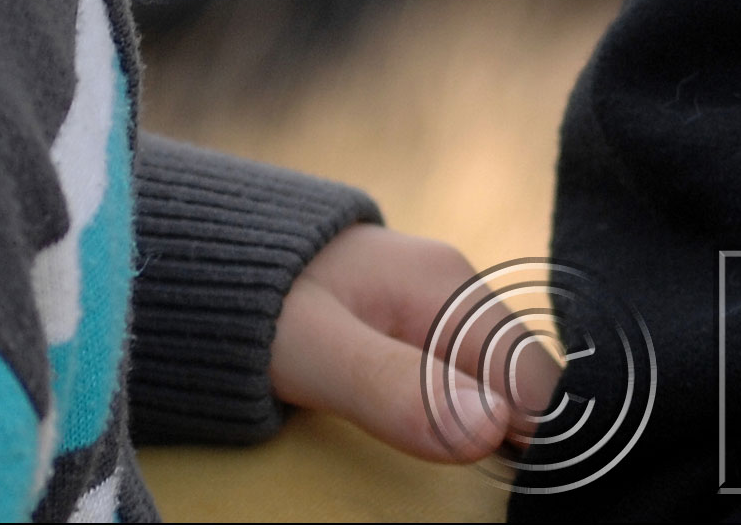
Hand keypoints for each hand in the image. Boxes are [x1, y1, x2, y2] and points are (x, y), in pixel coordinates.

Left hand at [268, 223, 562, 462]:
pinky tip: (454, 441)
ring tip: (482, 473)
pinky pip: (462, 375)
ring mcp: (432, 306)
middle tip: (497, 489)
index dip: (540, 440)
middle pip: (521, 379)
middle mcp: (453, 291)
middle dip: (519, 435)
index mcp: (447, 287)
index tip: (522, 487)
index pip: (534, 379)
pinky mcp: (408, 325)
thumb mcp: (316, 352)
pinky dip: (464, 414)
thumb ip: (398, 390)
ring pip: (495, 380)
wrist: (200, 252)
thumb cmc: (253, 302)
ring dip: (492, 427)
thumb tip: (493, 428)